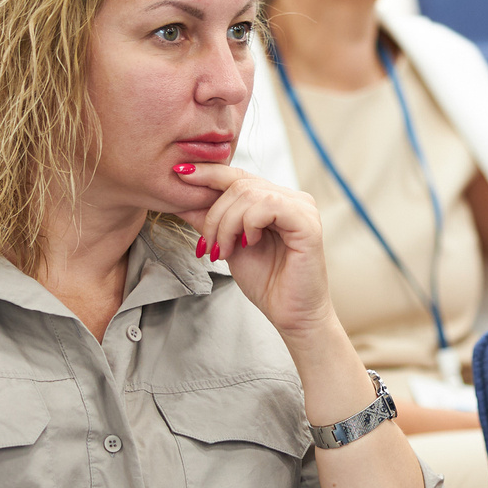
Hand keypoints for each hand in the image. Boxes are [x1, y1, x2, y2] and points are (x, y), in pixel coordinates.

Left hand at [170, 163, 334, 339]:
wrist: (290, 315)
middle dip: (214, 215)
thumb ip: (210, 221)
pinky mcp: (307, 222)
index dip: (208, 173)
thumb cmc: (266, 282)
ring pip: (249, 194)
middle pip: (239, 184)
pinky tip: (249, 244)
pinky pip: (268, 205)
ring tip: (224, 251)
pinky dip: (249, 224)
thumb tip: (180, 199)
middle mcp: (291, 198)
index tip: (179, 174)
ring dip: (227, 224)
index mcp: (274, 200)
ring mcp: (302, 207)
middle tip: (207, 245)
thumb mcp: (227, 245)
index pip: (238, 175)